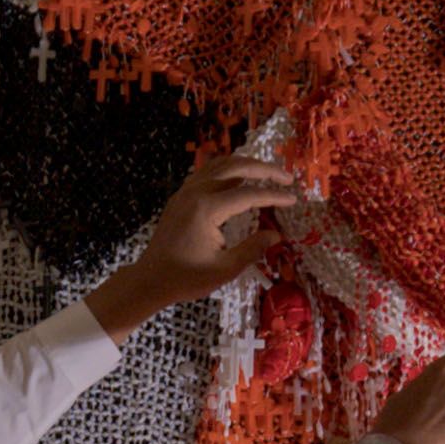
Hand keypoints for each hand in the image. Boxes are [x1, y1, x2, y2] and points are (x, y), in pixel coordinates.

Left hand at [103, 155, 327, 325]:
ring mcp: (185, 192)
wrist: (150, 280)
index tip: (294, 199)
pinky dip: (227, 170)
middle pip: (235, 167)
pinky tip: (239, 179)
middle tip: (287, 177)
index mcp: (206, 209)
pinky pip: (207, 172)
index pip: (249, 194)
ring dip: (246, 164)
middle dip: (264, 169)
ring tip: (267, 173)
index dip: (274, 196)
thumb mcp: (225, 269)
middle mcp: (195, 192)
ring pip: (220, 164)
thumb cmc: (187, 278)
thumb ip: (253, 248)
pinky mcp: (181, 196)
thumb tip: (276, 234)